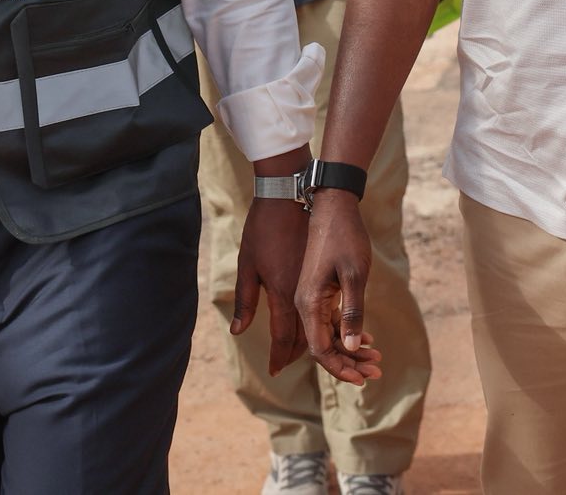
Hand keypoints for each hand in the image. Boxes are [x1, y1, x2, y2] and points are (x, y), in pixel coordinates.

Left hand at [232, 197, 310, 375]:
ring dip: (311, 340)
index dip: (278, 356)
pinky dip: (322, 321)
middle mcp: (303, 293)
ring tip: (297, 350)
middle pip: (304, 336)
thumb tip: (238, 331)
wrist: (291, 195)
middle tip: (283, 364)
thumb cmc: (264, 227)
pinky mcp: (326, 272)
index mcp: (283, 292)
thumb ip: (245, 300)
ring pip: (318, 323)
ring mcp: (317, 282)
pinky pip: (327, 307)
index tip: (273, 370)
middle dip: (293, 353)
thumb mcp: (247, 262)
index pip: (282, 337)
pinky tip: (315, 323)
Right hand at [294, 191, 384, 385]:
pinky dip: (346, 331)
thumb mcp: (354, 273)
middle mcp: (304, 302)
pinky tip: (366, 337)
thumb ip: (352, 311)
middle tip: (376, 372)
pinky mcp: (319, 288)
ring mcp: (310, 295)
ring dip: (350, 349)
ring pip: (327, 333)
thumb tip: (351, 347)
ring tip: (376, 358)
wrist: (332, 203)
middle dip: (348, 363)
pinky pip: (329, 319)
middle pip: (322, 345)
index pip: (319, 348)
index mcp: (308, 302)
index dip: (340, 368)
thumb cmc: (344, 235)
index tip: (362, 380)